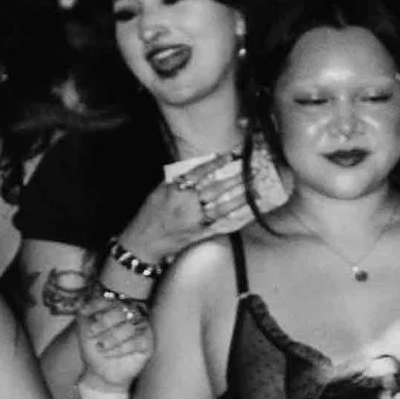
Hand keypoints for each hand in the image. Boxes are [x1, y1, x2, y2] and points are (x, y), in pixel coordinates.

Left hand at [72, 292, 153, 391]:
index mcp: (118, 308)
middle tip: (92, 334)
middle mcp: (133, 315)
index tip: (84, 313)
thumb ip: (83, 313)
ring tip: (100, 346)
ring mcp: (142, 328)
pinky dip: (120, 348)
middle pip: (122, 311)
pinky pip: (137, 342)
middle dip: (105, 323)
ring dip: (111, 338)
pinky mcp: (148, 343)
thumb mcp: (84, 329)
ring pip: (129, 327)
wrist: (101, 371)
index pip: (110, 300)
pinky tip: (109, 353)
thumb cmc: (94, 348)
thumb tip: (85, 304)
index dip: (97, 305)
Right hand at [116, 151, 251, 264]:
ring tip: (255, 190)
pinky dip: (233, 216)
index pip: (199, 173)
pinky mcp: (199, 233)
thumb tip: (195, 171)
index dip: (216, 163)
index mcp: (176, 191)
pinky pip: (220, 223)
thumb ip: (176, 181)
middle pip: (215, 189)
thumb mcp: (159, 192)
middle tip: (251, 171)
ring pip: (222, 206)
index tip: (230, 155)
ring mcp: (195, 220)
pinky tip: (246, 210)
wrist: (143, 242)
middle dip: (235, 180)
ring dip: (240, 198)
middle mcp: (187, 204)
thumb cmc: (149, 215)